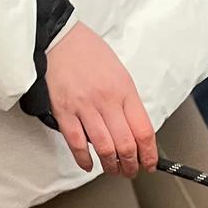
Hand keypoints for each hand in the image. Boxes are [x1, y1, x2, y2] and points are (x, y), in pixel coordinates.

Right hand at [44, 22, 157, 176]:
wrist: (59, 36)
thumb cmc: (89, 53)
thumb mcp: (120, 73)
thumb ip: (128, 102)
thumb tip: (136, 132)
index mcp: (124, 90)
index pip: (144, 132)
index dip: (149, 155)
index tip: (149, 164)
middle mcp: (106, 100)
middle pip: (126, 145)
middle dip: (131, 166)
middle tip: (130, 170)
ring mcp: (84, 106)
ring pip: (104, 148)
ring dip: (110, 166)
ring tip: (112, 169)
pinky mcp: (64, 111)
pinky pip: (77, 143)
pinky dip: (84, 159)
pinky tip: (88, 164)